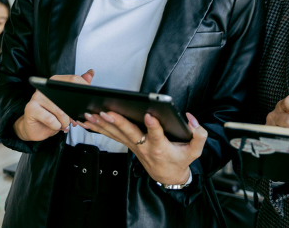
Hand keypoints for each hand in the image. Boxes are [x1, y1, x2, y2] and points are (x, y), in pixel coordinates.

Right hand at [13, 69, 93, 141]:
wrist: (36, 128)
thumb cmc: (52, 115)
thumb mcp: (68, 103)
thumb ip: (79, 89)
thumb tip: (91, 73)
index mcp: (55, 82)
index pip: (73, 79)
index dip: (84, 89)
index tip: (89, 100)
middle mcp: (45, 87)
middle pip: (67, 97)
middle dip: (75, 111)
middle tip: (78, 120)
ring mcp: (36, 97)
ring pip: (60, 110)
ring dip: (65, 121)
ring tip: (65, 125)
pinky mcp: (30, 108)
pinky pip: (50, 119)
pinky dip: (57, 125)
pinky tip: (57, 127)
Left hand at [80, 111, 207, 184]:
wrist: (168, 176)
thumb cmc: (180, 160)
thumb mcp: (195, 151)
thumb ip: (199, 135)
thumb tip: (191, 118)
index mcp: (161, 147)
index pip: (157, 135)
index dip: (154, 126)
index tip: (150, 115)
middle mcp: (145, 147)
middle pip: (131, 134)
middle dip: (119, 122)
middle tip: (108, 112)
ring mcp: (135, 147)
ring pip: (117, 134)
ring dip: (103, 124)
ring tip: (91, 114)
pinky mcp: (129, 144)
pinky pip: (112, 136)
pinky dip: (100, 128)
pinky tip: (89, 121)